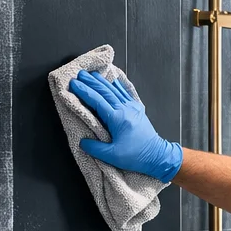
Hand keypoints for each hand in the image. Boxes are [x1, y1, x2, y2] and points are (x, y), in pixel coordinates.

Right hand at [68, 70, 182, 182]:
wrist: (157, 155)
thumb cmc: (136, 156)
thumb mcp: (112, 156)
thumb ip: (95, 148)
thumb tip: (82, 142)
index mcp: (117, 119)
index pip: (97, 101)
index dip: (84, 91)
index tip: (73, 84)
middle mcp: (125, 109)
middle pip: (105, 91)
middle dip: (90, 82)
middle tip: (79, 74)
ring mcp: (132, 107)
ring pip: (115, 90)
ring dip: (102, 81)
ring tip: (92, 74)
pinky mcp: (137, 109)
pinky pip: (125, 93)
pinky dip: (117, 86)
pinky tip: (113, 81)